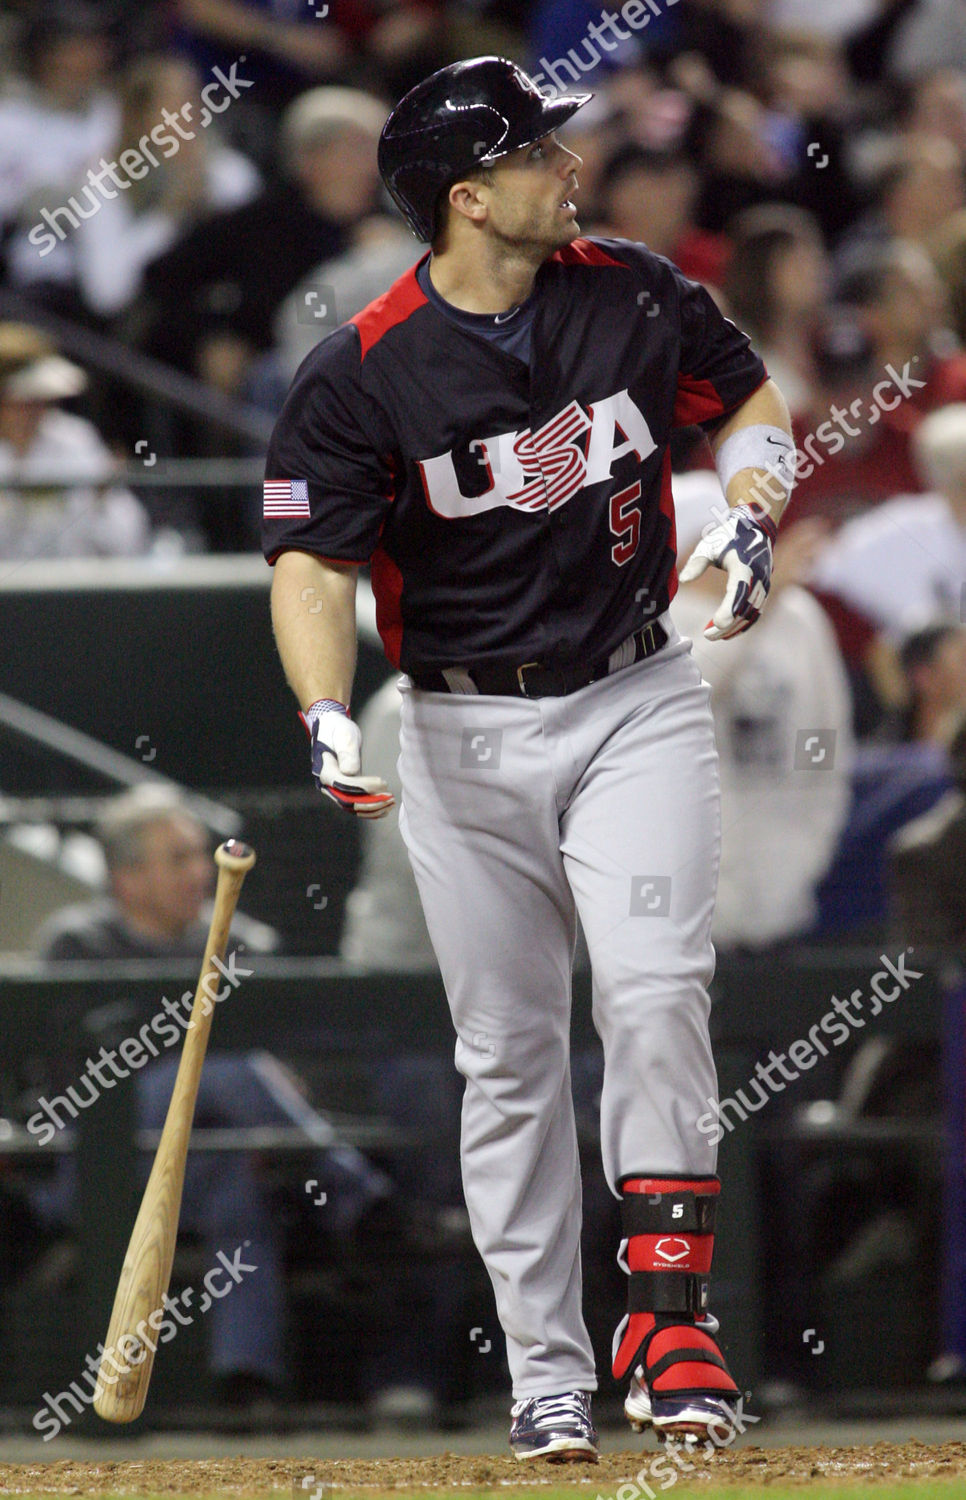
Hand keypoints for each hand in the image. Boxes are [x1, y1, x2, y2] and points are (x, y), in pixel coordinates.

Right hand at [305, 701, 394, 818]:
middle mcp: (325, 783)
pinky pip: (354, 805)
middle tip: (390, 798)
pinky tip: (385, 808)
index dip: (364, 787)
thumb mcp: (343, 735)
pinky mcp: (342, 790)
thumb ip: (346, 751)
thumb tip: (349, 771)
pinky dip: (369, 809)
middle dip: (370, 802)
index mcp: (324, 770)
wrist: (330, 728)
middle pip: (347, 801)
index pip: (344, 785)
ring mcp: (333, 788)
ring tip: (391, 803)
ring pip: (351, 806)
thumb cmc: (337, 729)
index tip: (382, 782)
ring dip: (372, 808)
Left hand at [679, 502, 776, 639]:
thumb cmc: (727, 536)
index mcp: (744, 566)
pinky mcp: (764, 589)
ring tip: (715, 636)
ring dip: (735, 627)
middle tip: (708, 635)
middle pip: (745, 609)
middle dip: (727, 625)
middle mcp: (758, 577)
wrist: (755, 527)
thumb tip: (683, 580)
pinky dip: (745, 624)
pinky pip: (757, 611)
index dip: (728, 611)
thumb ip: (696, 563)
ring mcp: (764, 584)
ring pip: (752, 613)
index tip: (715, 624)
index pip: (738, 593)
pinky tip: (729, 631)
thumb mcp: (708, 545)